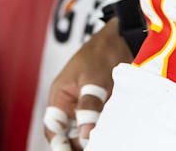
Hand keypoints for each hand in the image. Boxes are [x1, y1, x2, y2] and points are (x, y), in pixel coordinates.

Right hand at [43, 18, 134, 149]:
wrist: (122, 36)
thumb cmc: (102, 52)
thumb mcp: (94, 79)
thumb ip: (89, 106)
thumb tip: (85, 134)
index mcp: (60, 97)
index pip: (53, 128)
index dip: (60, 144)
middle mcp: (70, 103)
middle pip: (69, 132)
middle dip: (79, 142)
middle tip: (94, 148)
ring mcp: (86, 103)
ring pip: (85, 128)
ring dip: (93, 136)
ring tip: (104, 142)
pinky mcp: (101, 102)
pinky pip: (100, 120)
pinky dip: (105, 127)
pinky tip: (114, 134)